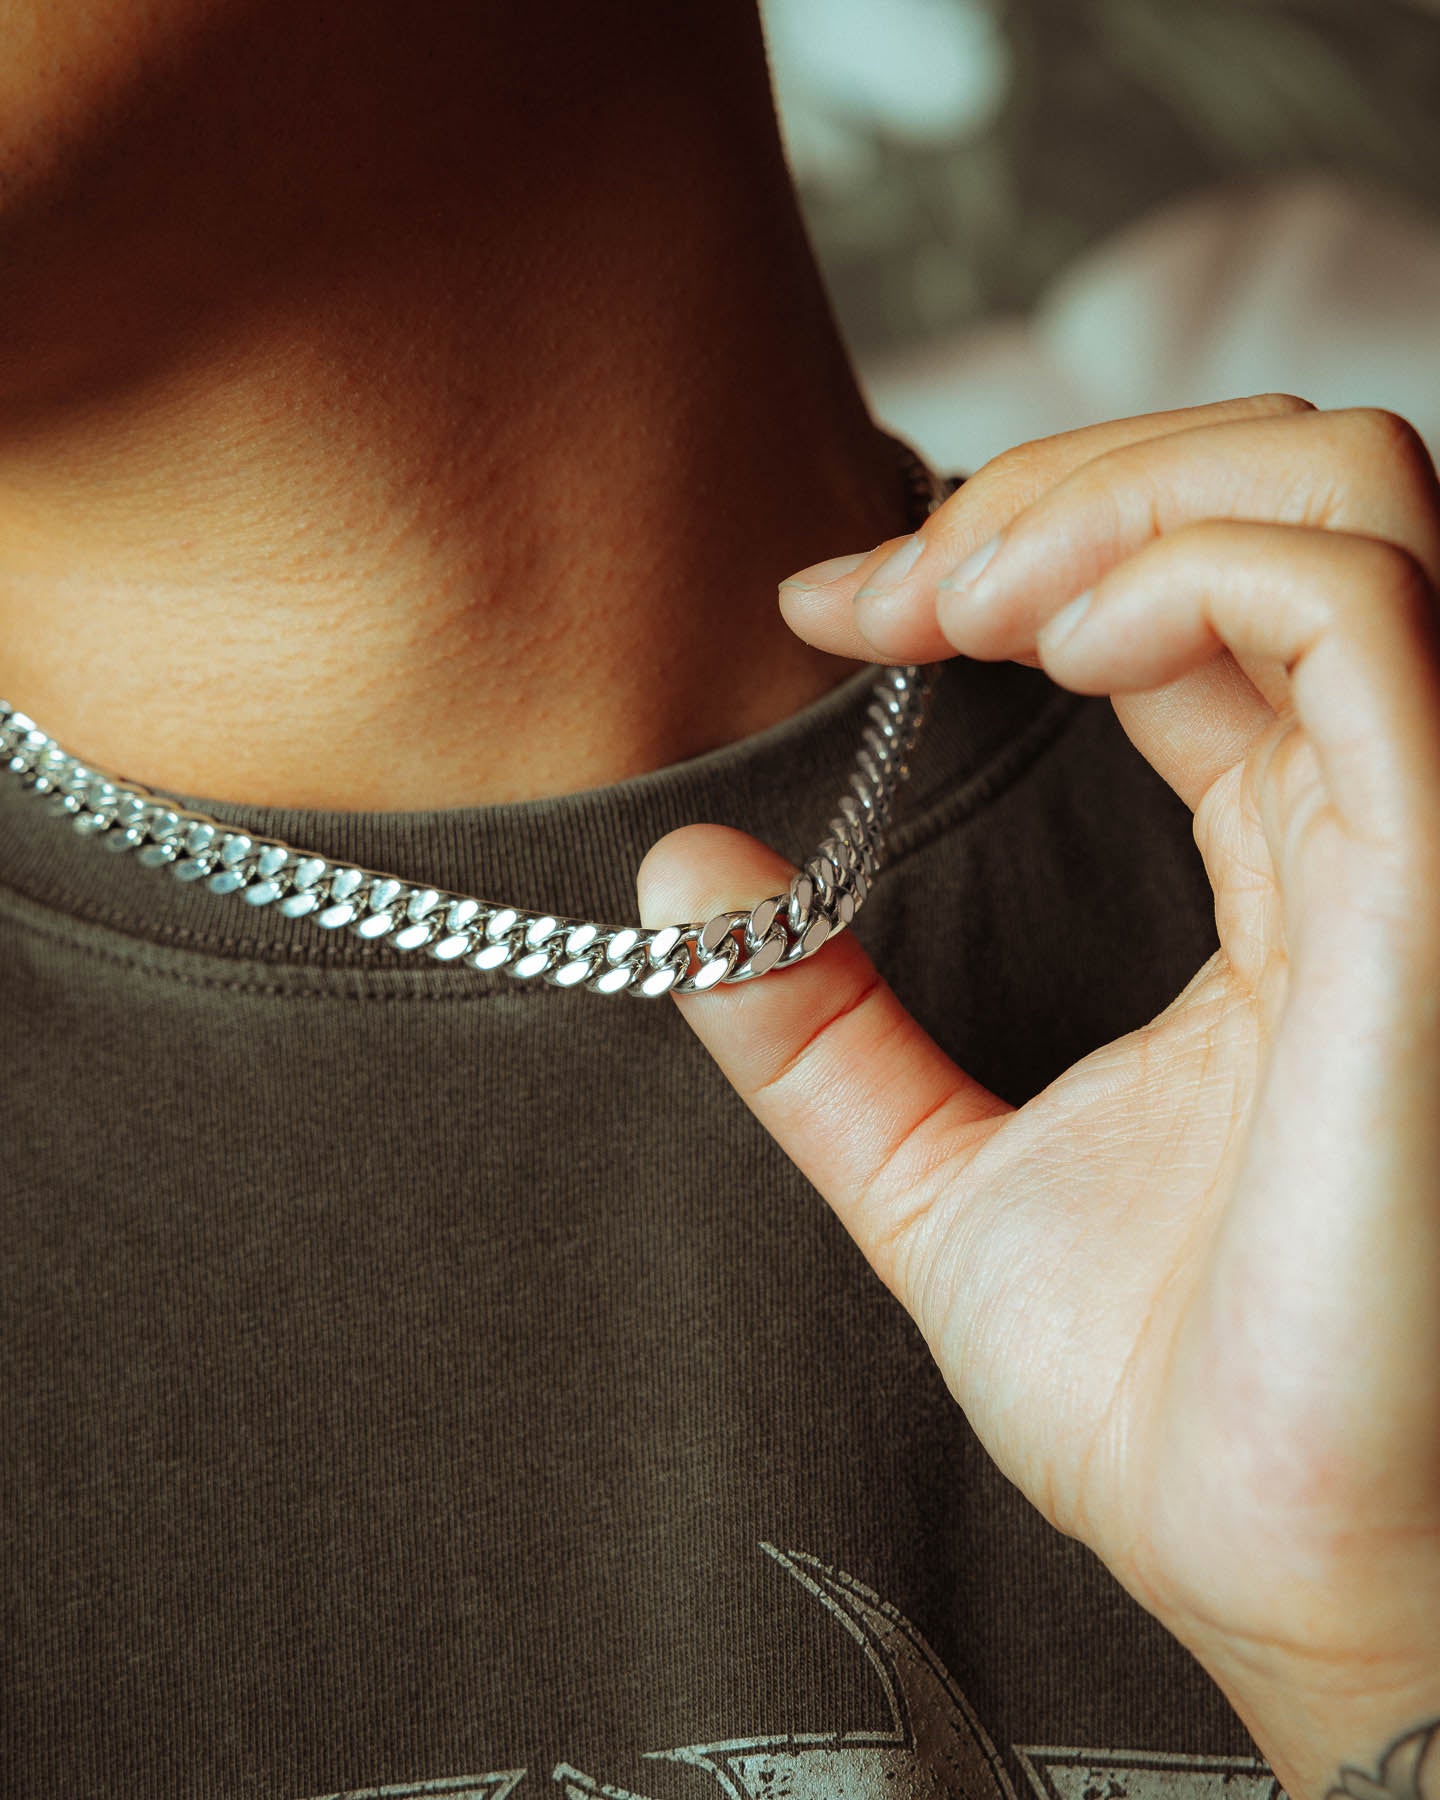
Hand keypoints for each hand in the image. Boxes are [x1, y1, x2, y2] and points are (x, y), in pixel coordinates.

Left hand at [637, 395, 1439, 1794]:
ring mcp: (1417, 841)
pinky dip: (1184, 569)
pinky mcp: (1434, 891)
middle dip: (1066, 482)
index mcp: (1283, 867)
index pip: (1183, 603)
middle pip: (1289, 492)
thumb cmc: (1167, 1398)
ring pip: (1345, 500)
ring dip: (1119, 493)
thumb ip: (824, 1028)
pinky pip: (1358, 617)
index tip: (829, 607)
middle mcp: (1371, 824)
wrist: (1280, 1568)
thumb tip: (685, 874)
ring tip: (959, 594)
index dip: (1000, 554)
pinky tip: (1042, 640)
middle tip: (897, 580)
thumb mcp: (939, 1175)